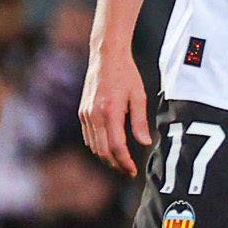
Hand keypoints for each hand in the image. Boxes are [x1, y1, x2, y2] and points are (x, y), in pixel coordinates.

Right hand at [79, 44, 151, 177]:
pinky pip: (89, 137)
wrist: (106, 56)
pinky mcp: (82, 112)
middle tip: (128, 171)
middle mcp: (94, 115)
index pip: (116, 146)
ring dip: (106, 158)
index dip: (124, 162)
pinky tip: (110, 149)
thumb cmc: (126, 74)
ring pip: (93, 146)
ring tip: (121, 163)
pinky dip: (98, 147)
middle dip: (116, 164)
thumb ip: (140, 121)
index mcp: (110, 111)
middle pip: (102, 150)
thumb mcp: (139, 96)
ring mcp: (86, 114)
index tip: (133, 171)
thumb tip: (145, 143)